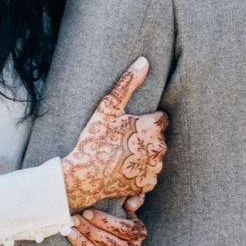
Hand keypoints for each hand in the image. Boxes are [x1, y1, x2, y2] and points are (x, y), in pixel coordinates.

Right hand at [61, 57, 167, 212]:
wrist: (84, 175)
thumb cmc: (95, 138)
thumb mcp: (108, 107)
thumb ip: (128, 83)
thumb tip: (144, 61)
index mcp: (152, 127)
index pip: (161, 119)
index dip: (146, 121)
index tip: (131, 125)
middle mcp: (157, 148)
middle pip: (158, 139)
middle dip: (145, 138)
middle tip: (122, 140)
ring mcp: (153, 168)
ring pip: (154, 157)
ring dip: (143, 155)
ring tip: (121, 155)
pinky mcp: (146, 184)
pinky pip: (149, 175)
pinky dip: (139, 173)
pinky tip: (123, 169)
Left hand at [68, 196, 145, 245]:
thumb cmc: (108, 223)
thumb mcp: (119, 207)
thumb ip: (128, 198)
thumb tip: (131, 202)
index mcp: (138, 233)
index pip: (126, 229)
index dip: (106, 221)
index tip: (86, 213)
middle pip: (116, 245)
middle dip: (92, 232)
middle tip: (74, 222)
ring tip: (71, 234)